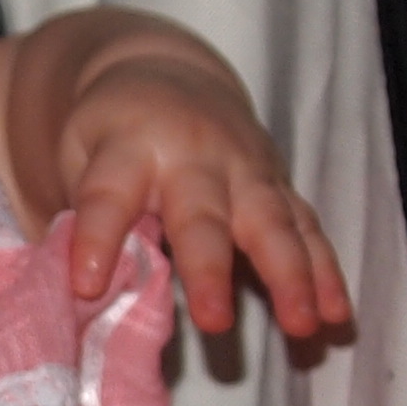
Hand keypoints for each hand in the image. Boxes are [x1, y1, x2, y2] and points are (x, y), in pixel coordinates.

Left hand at [26, 32, 353, 339]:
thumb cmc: (109, 140)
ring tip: (303, 325)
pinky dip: (325, 273)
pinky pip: (306, 231)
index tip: (85, 286)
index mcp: (128, 148)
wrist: (164, 80)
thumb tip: (69, 301)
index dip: (96, 238)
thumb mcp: (76, 163)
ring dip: (290, 275)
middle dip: (210, 268)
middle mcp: (193, 156)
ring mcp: (244, 171)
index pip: (108, 195)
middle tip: (214, 321)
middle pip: (202, 213)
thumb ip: (75, 223)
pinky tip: (337, 316)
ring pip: (272, 222)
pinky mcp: (278, 188)